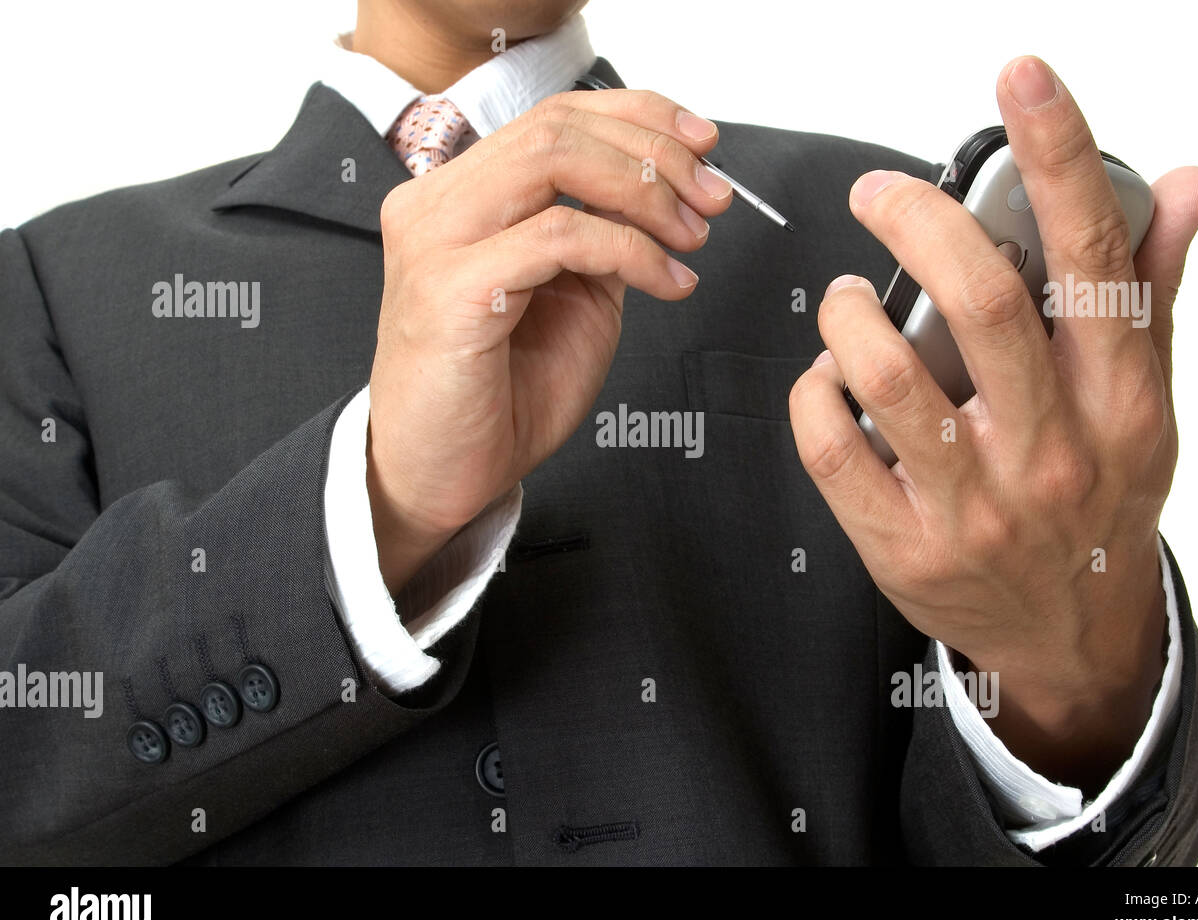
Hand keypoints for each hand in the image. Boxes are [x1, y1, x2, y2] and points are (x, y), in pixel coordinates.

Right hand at [368, 91, 732, 592]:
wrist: (446, 475)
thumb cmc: (502, 396)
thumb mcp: (574, 296)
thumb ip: (603, 236)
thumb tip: (665, 189)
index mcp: (462, 196)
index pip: (553, 117)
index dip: (639, 116)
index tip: (704, 145)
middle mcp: (436, 204)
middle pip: (559, 127)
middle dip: (655, 155)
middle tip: (713, 198)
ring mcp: (435, 239)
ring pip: (555, 161)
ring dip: (646, 193)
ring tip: (691, 239)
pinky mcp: (450, 286)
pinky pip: (560, 236)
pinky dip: (630, 252)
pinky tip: (668, 284)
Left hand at [789, 57, 1197, 789]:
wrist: (1070, 630)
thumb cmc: (1101, 501)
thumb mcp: (1143, 403)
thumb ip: (1148, 292)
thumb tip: (1185, 184)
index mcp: (1118, 400)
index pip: (1094, 260)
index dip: (1059, 157)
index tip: (1024, 80)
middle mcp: (1051, 449)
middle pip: (982, 303)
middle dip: (919, 222)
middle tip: (881, 197)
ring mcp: (974, 504)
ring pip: (890, 375)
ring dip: (851, 315)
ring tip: (847, 298)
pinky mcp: (904, 545)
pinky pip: (832, 448)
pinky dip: (814, 393)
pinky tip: (827, 376)